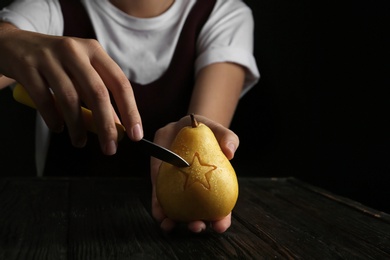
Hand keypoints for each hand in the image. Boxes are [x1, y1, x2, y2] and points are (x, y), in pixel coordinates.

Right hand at [0, 24, 142, 153]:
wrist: (14, 45)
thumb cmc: (57, 64)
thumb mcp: (81, 72)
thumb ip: (98, 95)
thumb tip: (116, 125)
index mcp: (94, 51)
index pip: (120, 82)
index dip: (130, 110)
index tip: (135, 134)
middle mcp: (75, 51)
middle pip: (97, 92)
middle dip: (106, 125)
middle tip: (110, 148)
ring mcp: (50, 58)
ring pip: (70, 98)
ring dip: (78, 127)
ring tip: (80, 142)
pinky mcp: (28, 67)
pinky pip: (44, 100)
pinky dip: (53, 119)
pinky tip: (58, 128)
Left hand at [150, 114, 238, 232]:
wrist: (182, 127)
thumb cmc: (204, 132)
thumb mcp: (218, 131)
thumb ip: (228, 139)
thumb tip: (230, 153)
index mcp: (215, 186)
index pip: (221, 209)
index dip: (222, 220)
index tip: (220, 225)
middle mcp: (196, 193)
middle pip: (200, 216)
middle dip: (198, 227)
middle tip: (197, 225)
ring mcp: (178, 192)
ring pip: (177, 213)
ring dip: (174, 223)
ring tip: (172, 225)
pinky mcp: (162, 186)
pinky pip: (160, 202)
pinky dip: (159, 211)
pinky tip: (159, 215)